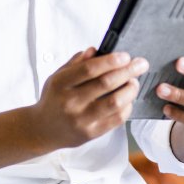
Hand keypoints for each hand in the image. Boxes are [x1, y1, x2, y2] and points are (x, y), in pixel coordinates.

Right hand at [28, 47, 148, 150]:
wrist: (42, 129)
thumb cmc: (54, 99)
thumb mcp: (58, 76)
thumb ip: (76, 63)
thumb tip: (96, 50)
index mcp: (61, 84)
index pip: (90, 69)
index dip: (111, 60)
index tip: (125, 56)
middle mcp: (71, 102)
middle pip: (106, 83)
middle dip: (128, 71)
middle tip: (140, 64)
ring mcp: (82, 120)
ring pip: (115, 102)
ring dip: (130, 89)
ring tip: (134, 82)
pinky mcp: (91, 133)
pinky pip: (116, 119)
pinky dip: (127, 106)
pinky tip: (128, 99)